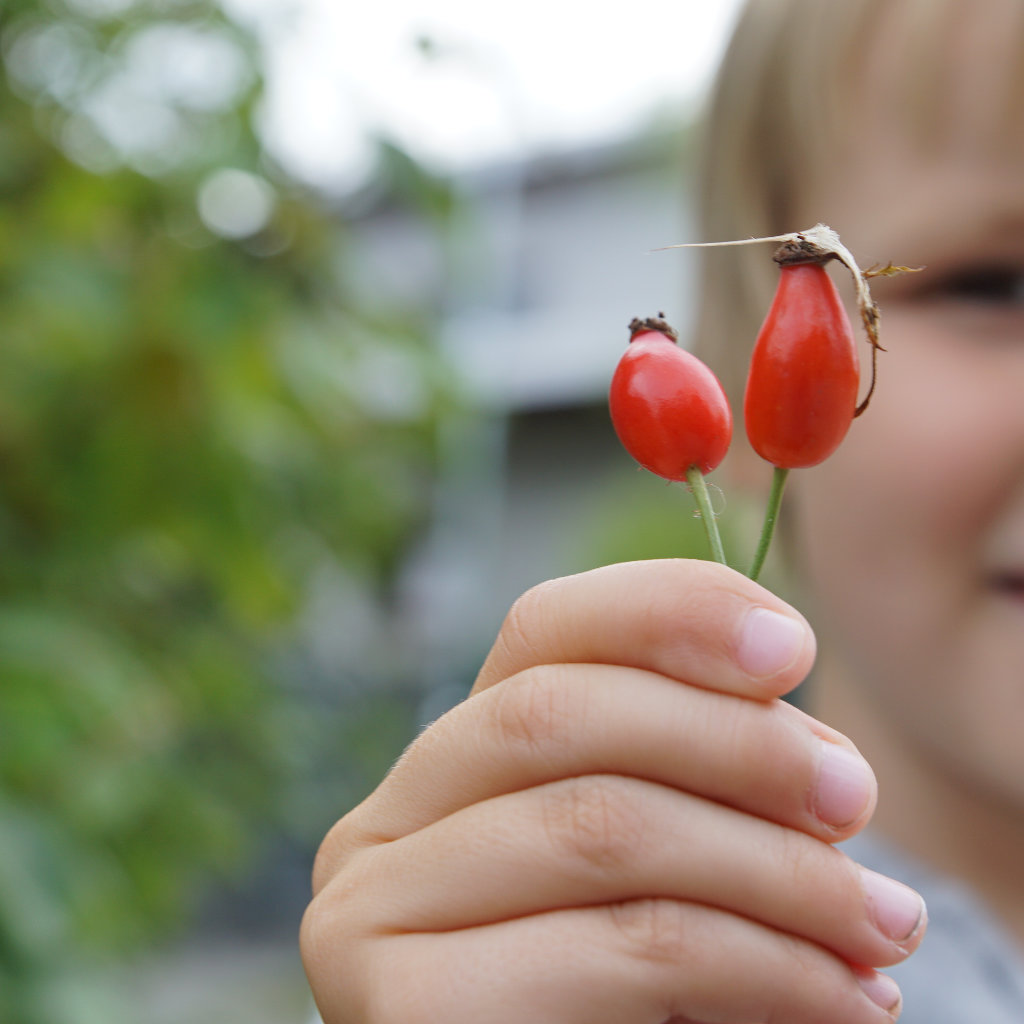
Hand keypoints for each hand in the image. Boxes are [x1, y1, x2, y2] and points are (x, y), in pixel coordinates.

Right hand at [301, 559, 924, 1022]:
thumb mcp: (666, 862)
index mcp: (446, 769)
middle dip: (732, 742)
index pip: (541, 632)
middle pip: (560, 713)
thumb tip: (806, 730)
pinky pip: (627, 947)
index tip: (792, 646)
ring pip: (601, 826)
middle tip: (854, 796)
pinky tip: (840, 998)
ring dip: (773, 869)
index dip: (667, 608)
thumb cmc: (634, 996)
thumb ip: (698, 778)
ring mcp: (374, 912)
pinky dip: (765, 966)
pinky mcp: (412, 1009)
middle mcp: (385, 824)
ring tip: (879, 922)